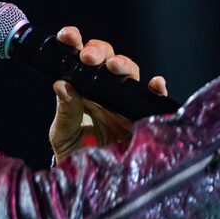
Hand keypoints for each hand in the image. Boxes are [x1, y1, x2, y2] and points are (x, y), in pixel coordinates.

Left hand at [49, 26, 168, 163]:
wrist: (89, 182)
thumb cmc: (73, 154)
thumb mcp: (62, 134)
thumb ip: (65, 111)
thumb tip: (62, 85)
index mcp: (81, 88)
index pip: (79, 59)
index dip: (75, 43)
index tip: (69, 36)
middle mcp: (103, 90)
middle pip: (106, 59)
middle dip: (98, 51)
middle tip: (88, 57)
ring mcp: (123, 101)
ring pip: (129, 72)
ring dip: (123, 64)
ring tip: (114, 67)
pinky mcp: (140, 116)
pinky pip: (153, 99)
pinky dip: (157, 89)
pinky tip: (155, 84)